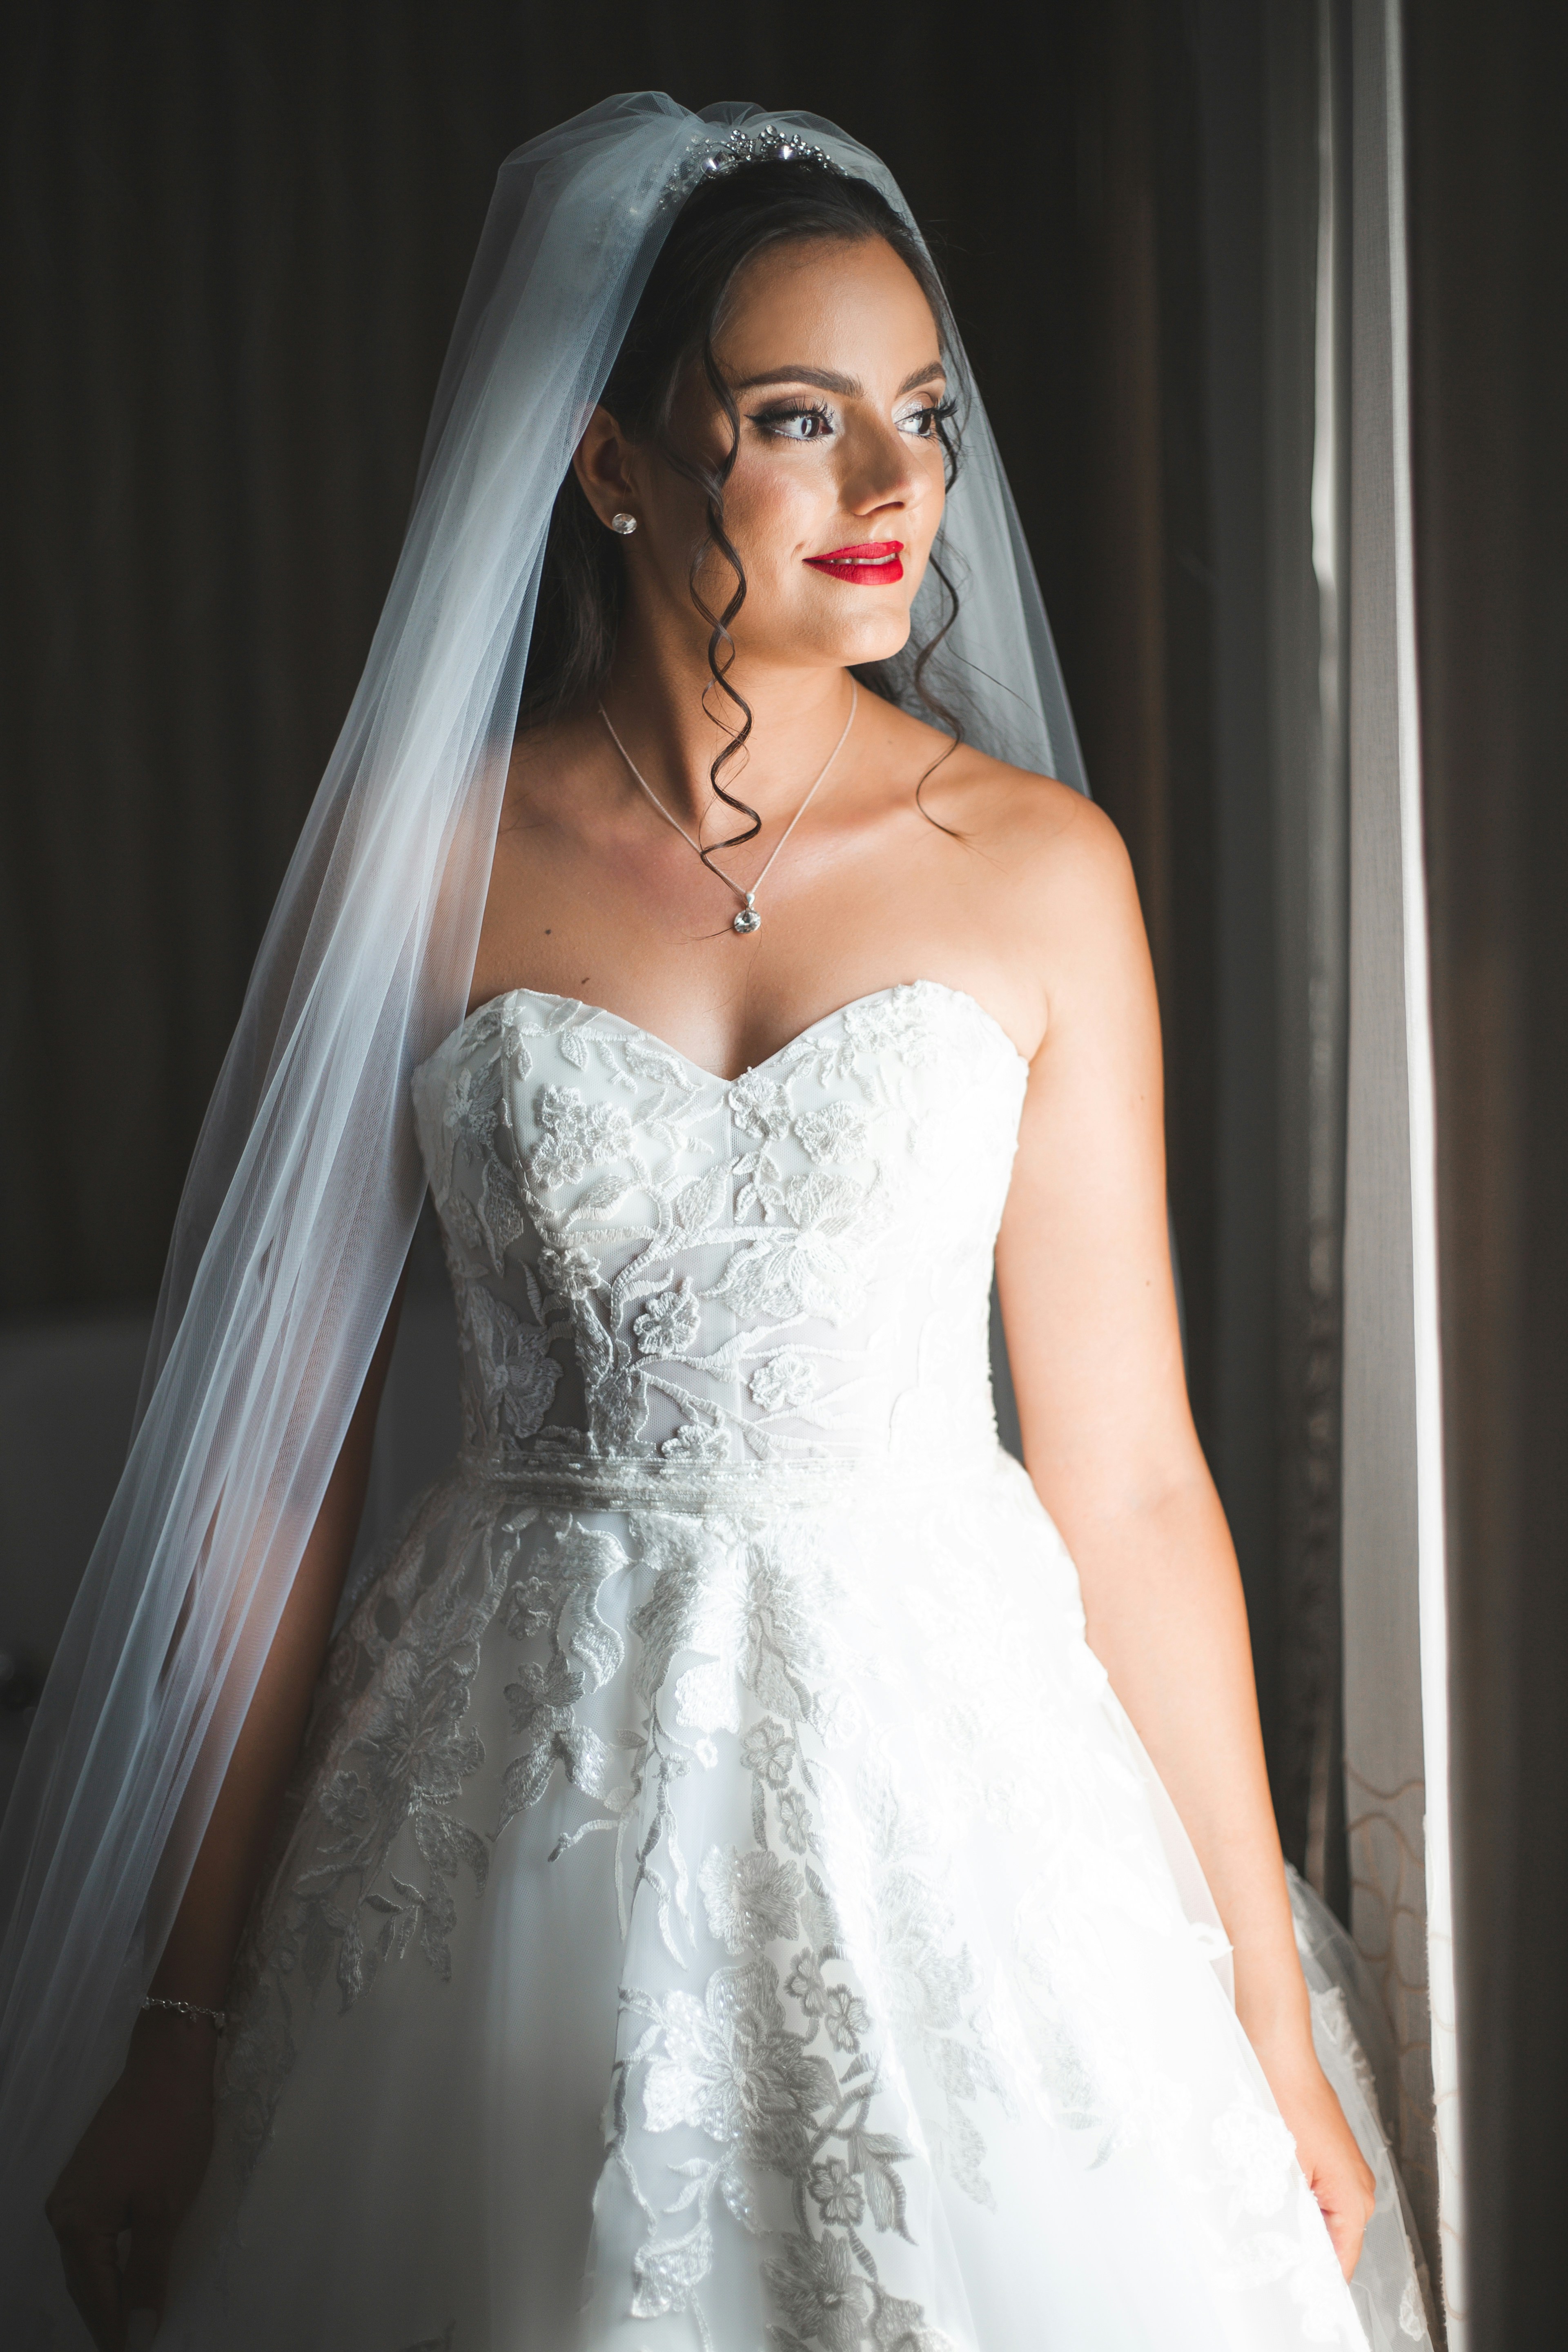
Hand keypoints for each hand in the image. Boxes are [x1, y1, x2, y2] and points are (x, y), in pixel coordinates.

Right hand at [45, 2012, 216, 2350]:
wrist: (167, 2066)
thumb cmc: (171, 2134)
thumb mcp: (163, 2210)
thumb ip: (147, 2273)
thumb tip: (137, 2331)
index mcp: (77, 2225)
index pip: (96, 2298)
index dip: (115, 2332)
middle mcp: (63, 2212)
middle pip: (86, 2282)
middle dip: (107, 2317)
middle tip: (133, 2345)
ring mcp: (72, 2193)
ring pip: (88, 2260)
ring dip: (106, 2291)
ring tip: (129, 2322)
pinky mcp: (87, 2177)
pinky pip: (92, 2235)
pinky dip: (107, 2261)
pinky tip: (124, 2275)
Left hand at [1258, 2039, 1376, 2277]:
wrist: (1278, 2052)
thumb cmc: (1283, 2100)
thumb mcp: (1282, 2169)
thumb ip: (1291, 2218)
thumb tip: (1288, 2255)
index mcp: (1353, 2198)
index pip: (1340, 2261)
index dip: (1313, 2278)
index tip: (1287, 2288)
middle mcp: (1357, 2187)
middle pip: (1332, 2241)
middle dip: (1301, 2250)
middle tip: (1267, 2258)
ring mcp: (1344, 2170)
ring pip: (1321, 2216)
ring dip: (1295, 2222)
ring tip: (1265, 2222)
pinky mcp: (1328, 2155)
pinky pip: (1315, 2192)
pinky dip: (1295, 2198)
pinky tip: (1269, 2192)